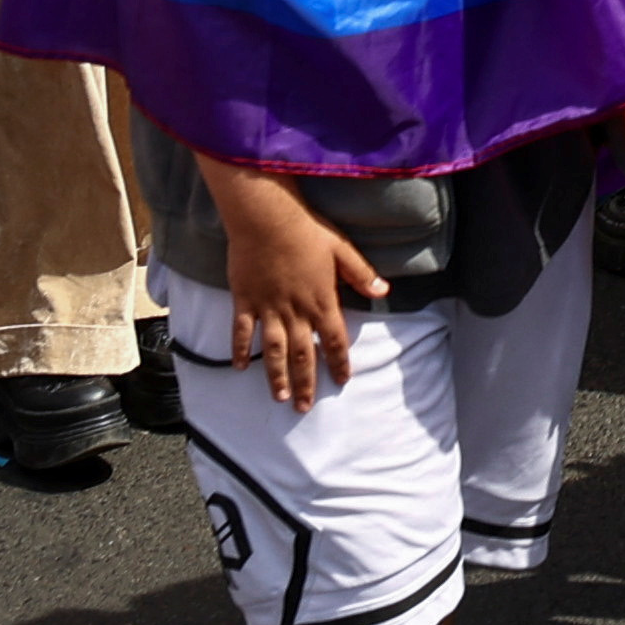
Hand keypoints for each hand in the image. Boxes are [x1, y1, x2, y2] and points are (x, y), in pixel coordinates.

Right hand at [215, 168, 383, 409]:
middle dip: (305, 382)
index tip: (342, 381)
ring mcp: (268, 308)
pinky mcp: (245, 301)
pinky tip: (240, 368)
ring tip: (278, 398)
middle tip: (303, 407)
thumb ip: (361, 273)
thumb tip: (384, 291)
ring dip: (276, 376)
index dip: (339, 361)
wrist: (266, 218)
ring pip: (274, 350)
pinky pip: (242, 332)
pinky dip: (241, 350)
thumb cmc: (306, 230)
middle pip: (303, 354)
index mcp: (321, 300)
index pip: (334, 339)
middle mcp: (295, 310)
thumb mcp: (341, 248)